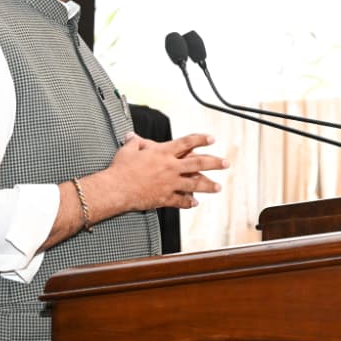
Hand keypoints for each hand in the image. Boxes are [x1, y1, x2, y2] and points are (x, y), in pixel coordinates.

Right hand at [104, 132, 227, 210]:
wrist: (115, 189)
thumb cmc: (120, 169)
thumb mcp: (128, 150)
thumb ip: (135, 143)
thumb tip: (132, 137)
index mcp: (163, 153)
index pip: (187, 143)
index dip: (201, 139)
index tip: (212, 139)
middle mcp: (170, 168)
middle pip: (198, 163)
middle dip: (214, 163)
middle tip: (226, 163)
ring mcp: (169, 184)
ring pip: (194, 184)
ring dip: (208, 186)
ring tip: (218, 187)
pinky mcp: (164, 198)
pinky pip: (180, 201)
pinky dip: (189, 202)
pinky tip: (195, 203)